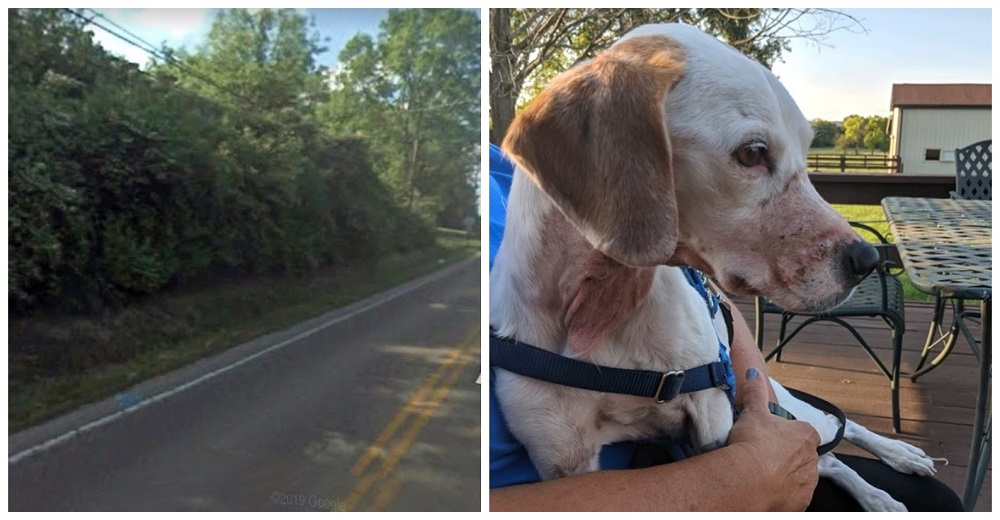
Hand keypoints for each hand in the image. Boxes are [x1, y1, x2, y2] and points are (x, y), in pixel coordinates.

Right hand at [727, 368, 819, 510]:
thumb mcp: (753, 411)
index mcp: (806, 435)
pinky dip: (781, 494)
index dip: (785, 434)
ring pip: (798, 477)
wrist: (746, 479)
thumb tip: (754, 374)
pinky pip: (792, 497)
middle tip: (762, 455)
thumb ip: (755, 391)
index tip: (770, 437)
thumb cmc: (753, 444)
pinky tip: (764, 489)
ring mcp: (807, 484)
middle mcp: (812, 461)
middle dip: (786, 456)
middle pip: (801, 456)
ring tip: (761, 473)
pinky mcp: (799, 503)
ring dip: (784, 476)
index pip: (802, 432)